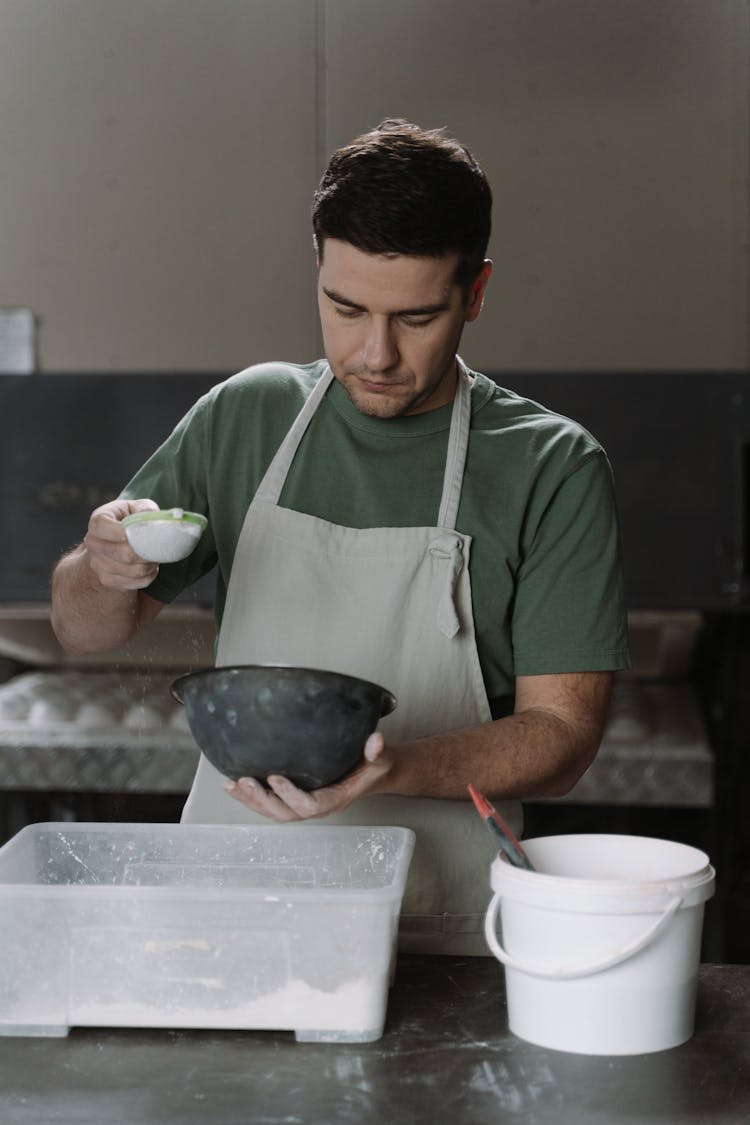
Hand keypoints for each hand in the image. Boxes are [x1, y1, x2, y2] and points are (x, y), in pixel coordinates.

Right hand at [83, 498, 160, 589]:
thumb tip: (156, 525)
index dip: (119, 531)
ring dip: (151, 564)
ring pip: (134, 570)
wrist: (117, 541)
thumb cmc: (131, 520)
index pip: (101, 526)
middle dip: (147, 551)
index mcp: (98, 521)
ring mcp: (98, 564)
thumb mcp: (139, 508)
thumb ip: (147, 512)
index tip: (134, 533)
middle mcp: (93, 543)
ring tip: (155, 554)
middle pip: (124, 553)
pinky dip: (149, 575)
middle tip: (159, 546)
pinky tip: (150, 565)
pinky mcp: (107, 580)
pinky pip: (136, 582)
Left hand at [224, 732, 391, 821]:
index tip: (274, 777)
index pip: (310, 805)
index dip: (290, 795)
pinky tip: (233, 785)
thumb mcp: (381, 758)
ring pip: (273, 811)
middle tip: (245, 781)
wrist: (374, 775)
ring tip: (231, 785)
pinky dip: (250, 796)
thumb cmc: (376, 767)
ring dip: (251, 800)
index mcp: (336, 799)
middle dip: (262, 800)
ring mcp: (305, 804)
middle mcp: (317, 806)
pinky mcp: (296, 798)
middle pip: (285, 813)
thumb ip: (377, 752)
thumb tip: (375, 740)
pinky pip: (271, 803)